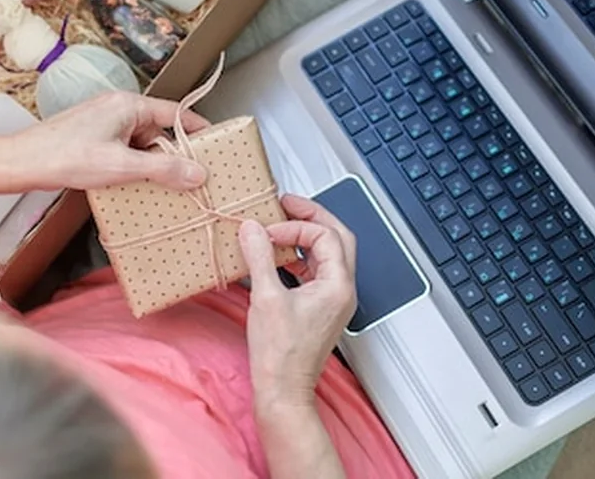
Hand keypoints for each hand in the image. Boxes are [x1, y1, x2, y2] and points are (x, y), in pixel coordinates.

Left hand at [13, 91, 210, 191]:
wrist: (23, 163)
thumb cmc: (64, 157)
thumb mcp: (122, 166)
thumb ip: (163, 169)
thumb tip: (197, 173)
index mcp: (129, 105)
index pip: (176, 113)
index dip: (197, 130)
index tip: (216, 146)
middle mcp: (119, 109)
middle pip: (160, 130)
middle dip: (175, 154)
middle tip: (194, 176)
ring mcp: (105, 123)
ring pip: (143, 143)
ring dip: (154, 164)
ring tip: (167, 187)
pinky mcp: (95, 138)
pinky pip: (126, 150)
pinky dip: (136, 166)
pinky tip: (138, 186)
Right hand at [240, 195, 357, 411]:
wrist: (283, 389)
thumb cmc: (280, 355)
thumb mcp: (266, 298)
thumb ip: (260, 257)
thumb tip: (252, 229)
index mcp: (338, 285)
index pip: (325, 236)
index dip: (296, 227)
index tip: (268, 231)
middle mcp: (342, 290)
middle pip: (337, 238)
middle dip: (312, 218)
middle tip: (287, 205)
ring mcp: (334, 300)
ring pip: (329, 254)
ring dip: (307, 237)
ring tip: (281, 226)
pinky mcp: (322, 308)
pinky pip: (317, 271)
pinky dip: (300, 257)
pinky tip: (278, 257)